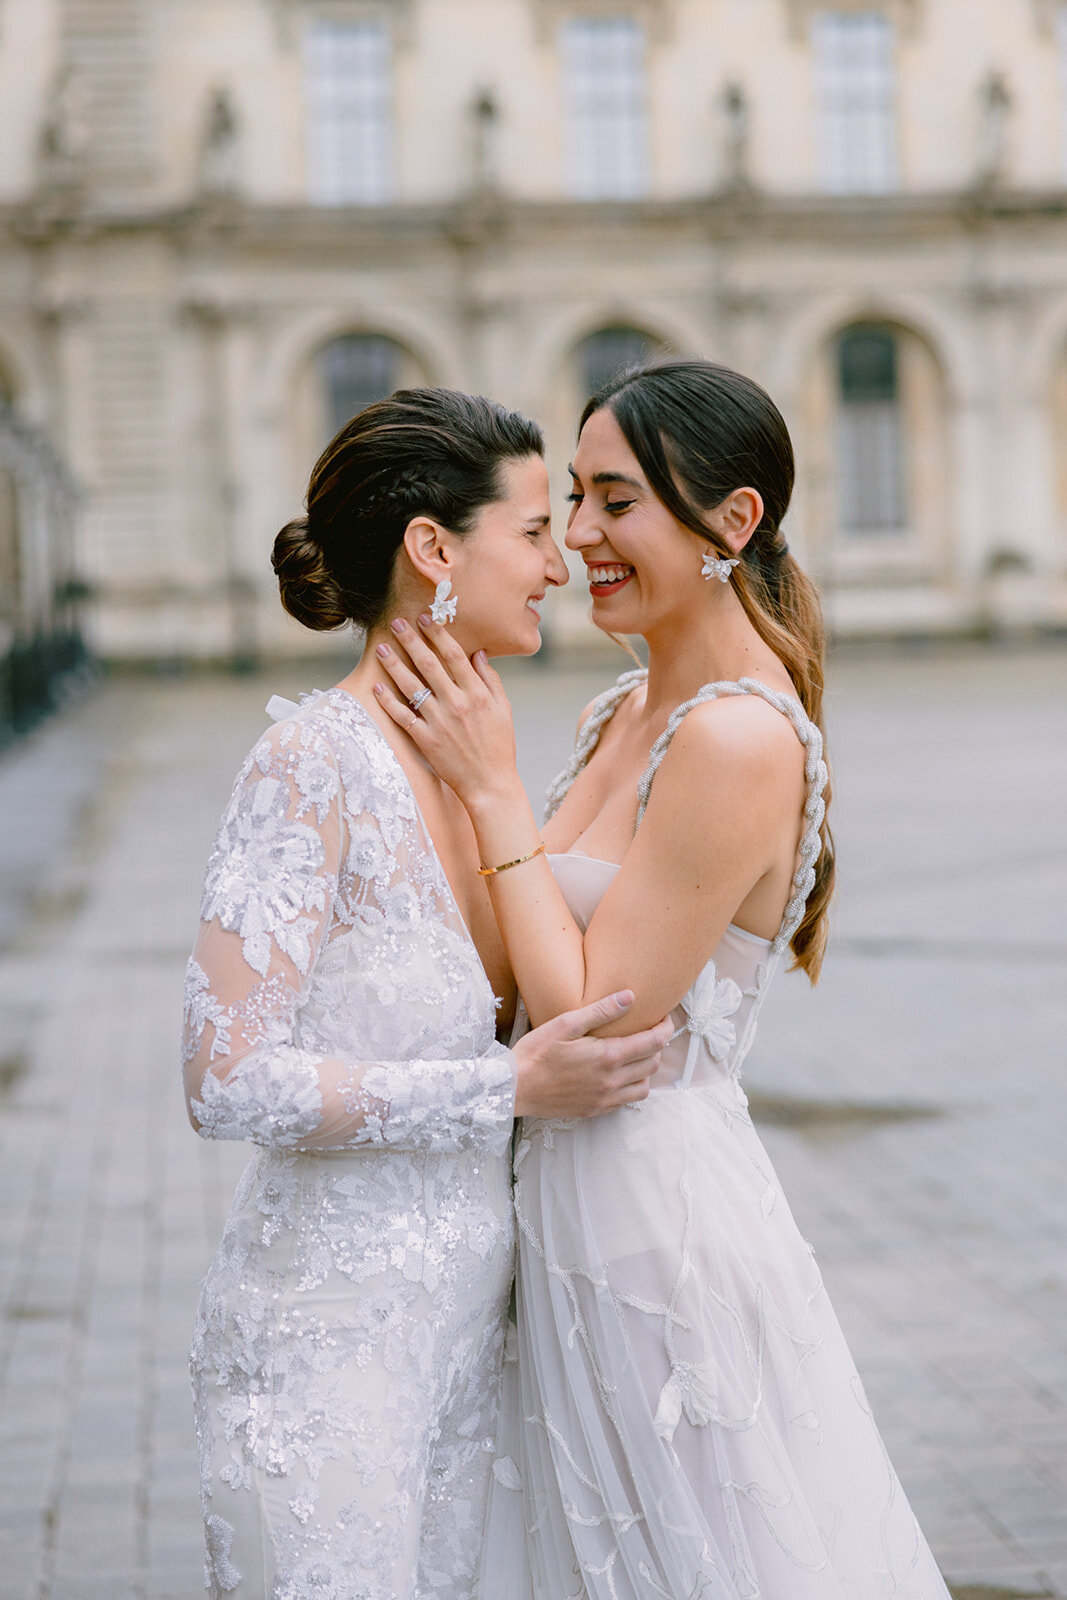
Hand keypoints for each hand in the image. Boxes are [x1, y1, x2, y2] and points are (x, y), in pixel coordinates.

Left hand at [373, 618, 519, 807]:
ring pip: (412, 686)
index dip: (438, 634)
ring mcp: (439, 722)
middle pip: (429, 665)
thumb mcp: (503, 709)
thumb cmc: (499, 746)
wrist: (490, 783)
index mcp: (477, 694)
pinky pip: (403, 716)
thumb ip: (490, 680)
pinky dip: (388, 701)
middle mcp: (457, 704)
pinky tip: (377, 687)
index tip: (425, 618)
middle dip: (411, 641)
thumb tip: (478, 653)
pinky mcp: (425, 740)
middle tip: (396, 623)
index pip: (454, 655)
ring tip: (381, 649)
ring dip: (394, 665)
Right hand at [512, 992, 670, 1118]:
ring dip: (646, 1069)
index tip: (664, 1018)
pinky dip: (631, 1086)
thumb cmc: (535, 1053)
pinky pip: (626, 1101)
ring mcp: (604, 1099)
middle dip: (657, 1046)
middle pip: (653, 1064)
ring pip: (644, 1086)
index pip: (654, 1043)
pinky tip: (617, 1074)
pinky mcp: (594, 1110)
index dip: (666, 1029)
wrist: (513, 1089)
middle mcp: (611, 1081)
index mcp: (607, 1057)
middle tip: (648, 1031)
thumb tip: (630, 997)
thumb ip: (601, 1011)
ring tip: (635, 1054)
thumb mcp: (565, 1024)